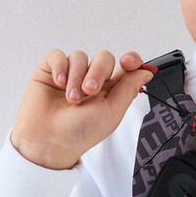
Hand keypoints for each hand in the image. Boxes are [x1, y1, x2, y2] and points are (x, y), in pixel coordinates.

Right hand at [10, 49, 152, 169]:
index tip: (128, 63)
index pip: (126, 66)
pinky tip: (58, 83)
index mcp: (111, 90)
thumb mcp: (112, 112)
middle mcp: (91, 80)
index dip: (131, 60)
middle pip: (104, 58)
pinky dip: (60, 67)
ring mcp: (71, 75)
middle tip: (90, 91)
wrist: (50, 141)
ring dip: (76, 77)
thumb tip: (146, 72)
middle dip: (98, 72)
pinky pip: (58, 55)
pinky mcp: (50, 71)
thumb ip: (129, 88)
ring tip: (71, 99)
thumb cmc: (81, 132)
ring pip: (80, 56)